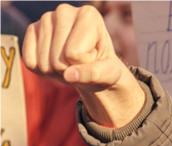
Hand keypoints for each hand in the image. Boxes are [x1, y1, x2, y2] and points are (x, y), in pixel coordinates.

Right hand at [22, 4, 144, 127]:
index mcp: (89, 15)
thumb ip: (94, 74)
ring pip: (44, 64)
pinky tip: (55, 60)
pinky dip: (43, 70)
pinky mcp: (32, 30)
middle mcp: (64, 11)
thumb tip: (69, 75)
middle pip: (58, 60)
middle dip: (70, 69)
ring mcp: (45, 19)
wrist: (93, 66)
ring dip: (57, 71)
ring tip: (70, 62)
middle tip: (81, 62)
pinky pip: (30, 62)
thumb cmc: (104, 67)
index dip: (84, 63)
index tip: (93, 56)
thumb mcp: (109, 74)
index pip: (74, 53)